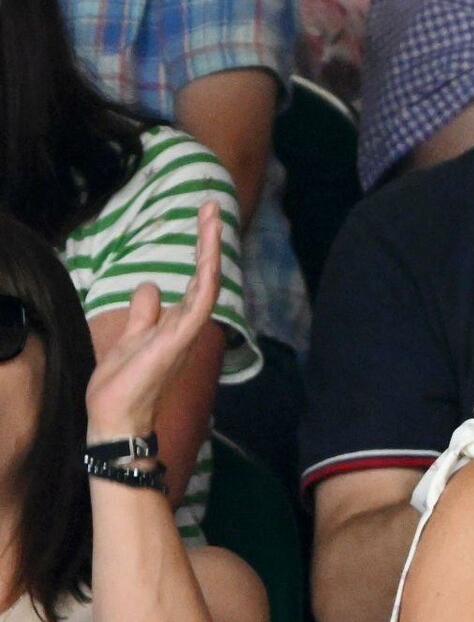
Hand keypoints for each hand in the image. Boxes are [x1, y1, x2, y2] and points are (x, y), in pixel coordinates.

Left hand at [85, 200, 223, 438]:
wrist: (116, 416)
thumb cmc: (123, 383)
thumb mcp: (131, 335)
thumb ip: (144, 312)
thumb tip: (151, 284)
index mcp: (176, 323)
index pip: (193, 280)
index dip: (200, 250)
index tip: (202, 219)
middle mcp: (187, 325)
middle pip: (205, 276)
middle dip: (208, 240)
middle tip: (211, 205)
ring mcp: (185, 333)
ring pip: (206, 284)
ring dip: (209, 250)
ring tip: (211, 217)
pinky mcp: (177, 341)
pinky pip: (199, 307)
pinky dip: (207, 282)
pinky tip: (210, 260)